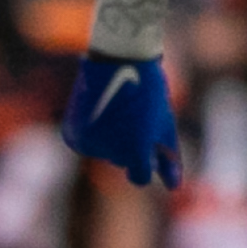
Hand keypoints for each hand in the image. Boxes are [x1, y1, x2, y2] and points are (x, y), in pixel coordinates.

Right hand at [61, 50, 180, 187]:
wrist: (116, 59)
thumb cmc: (149, 91)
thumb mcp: (163, 125)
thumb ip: (168, 159)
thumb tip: (174, 188)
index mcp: (134, 152)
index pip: (140, 178)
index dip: (147, 162)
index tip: (148, 148)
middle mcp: (108, 153)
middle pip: (121, 162)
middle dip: (129, 147)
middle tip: (134, 117)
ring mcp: (87, 145)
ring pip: (103, 153)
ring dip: (111, 140)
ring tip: (117, 110)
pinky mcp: (71, 135)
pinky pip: (86, 145)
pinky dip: (93, 135)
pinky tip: (100, 113)